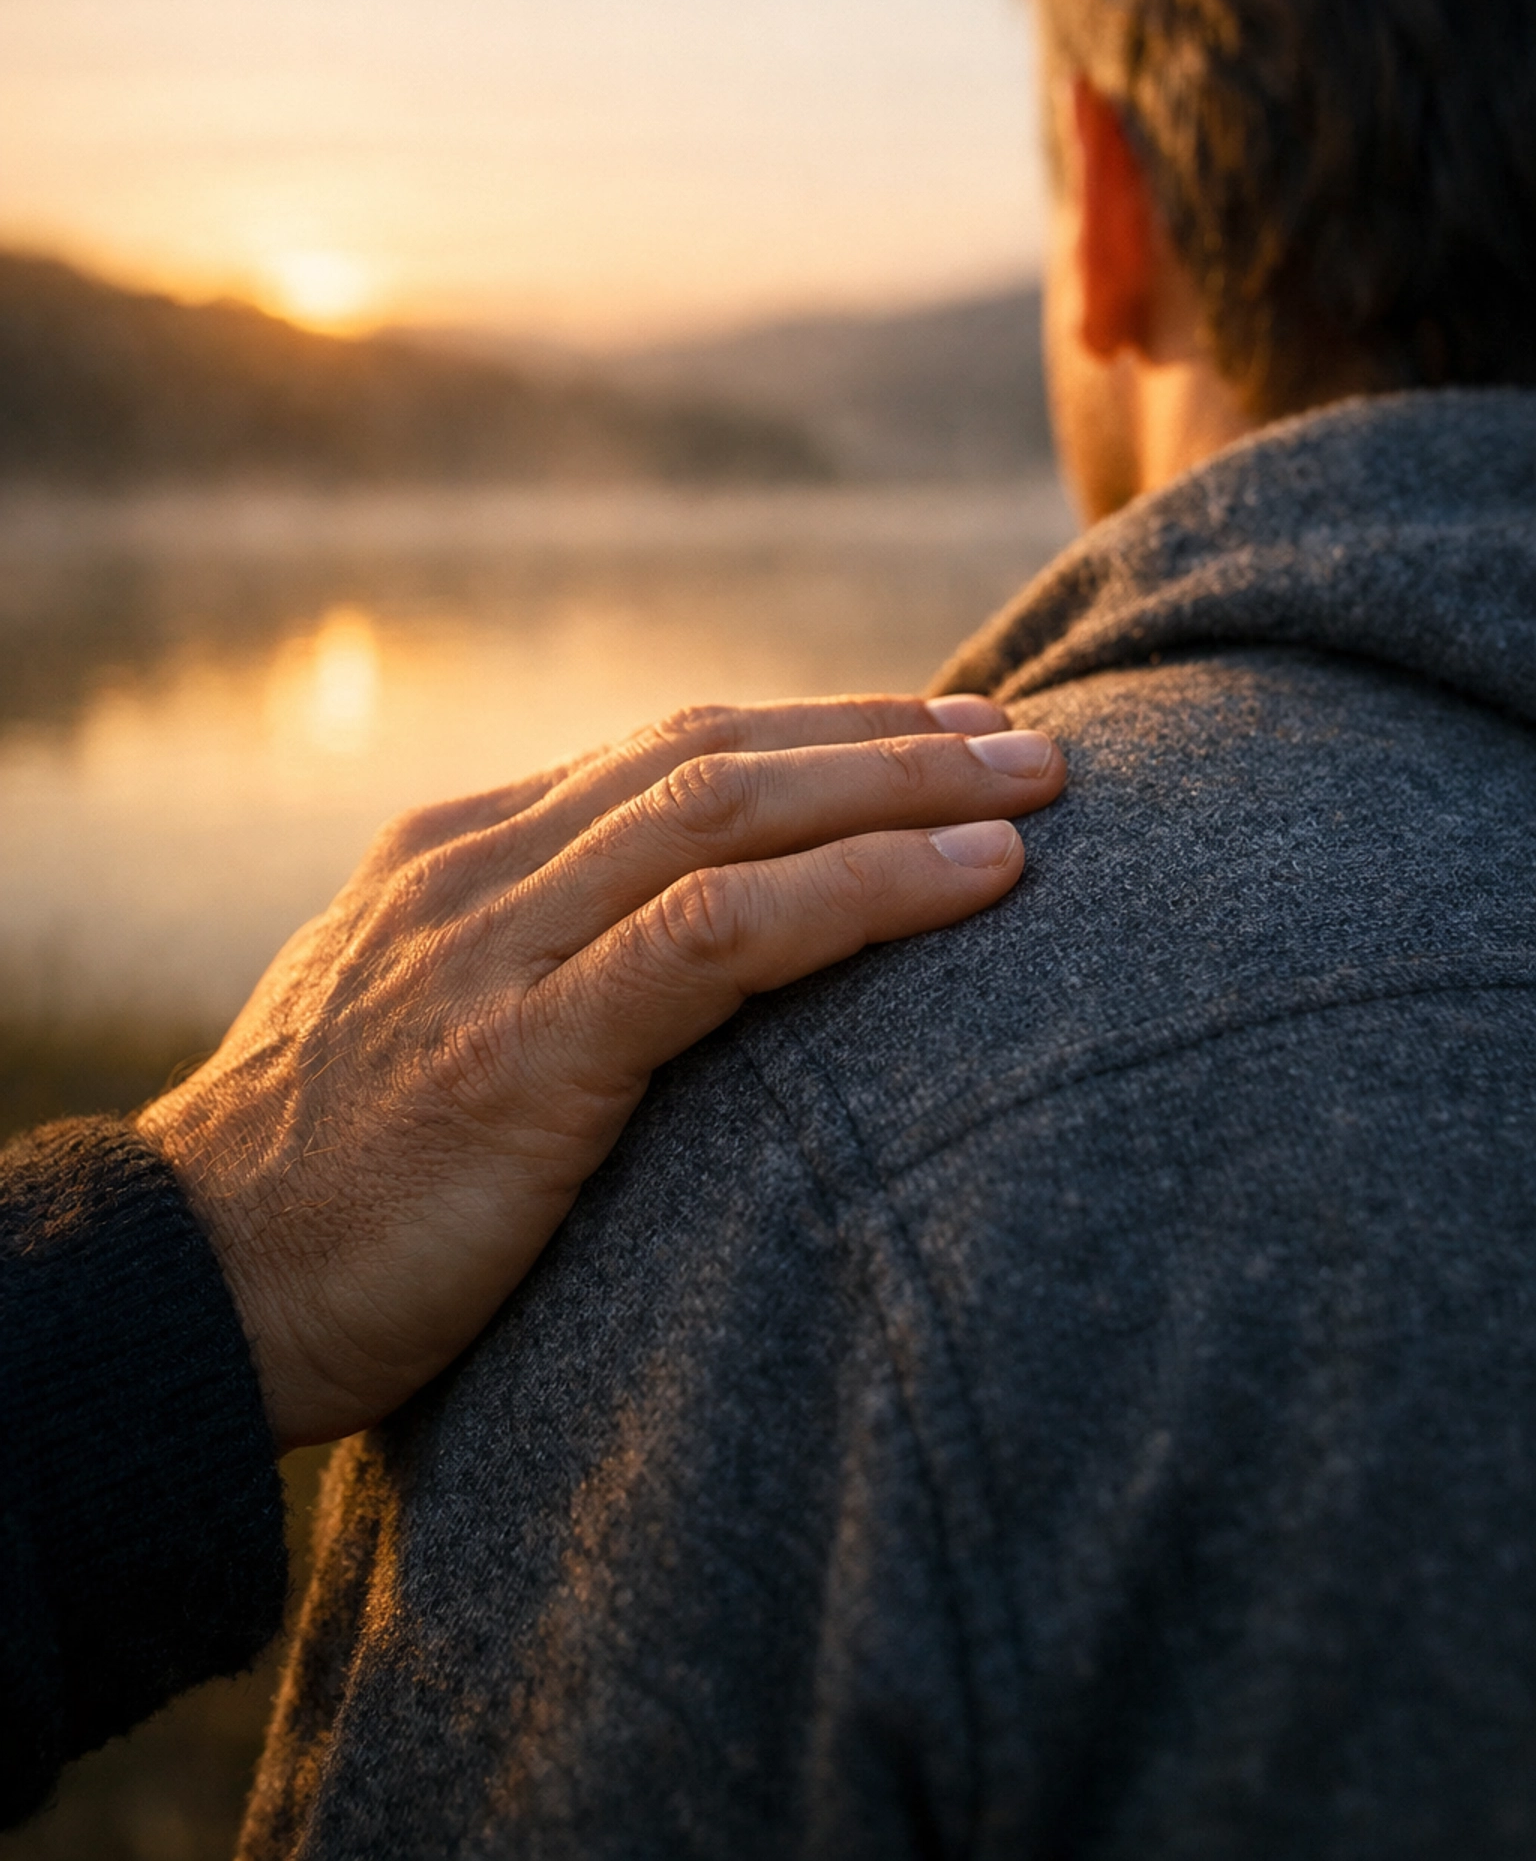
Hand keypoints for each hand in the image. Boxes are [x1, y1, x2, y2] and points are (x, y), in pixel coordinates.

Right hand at [138, 692, 1064, 1449]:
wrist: (186, 1292)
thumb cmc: (322, 1188)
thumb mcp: (416, 1029)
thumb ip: (524, 969)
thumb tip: (666, 968)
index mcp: (460, 853)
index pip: (669, 754)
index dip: (818, 736)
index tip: (936, 739)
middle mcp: (482, 869)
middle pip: (719, 754)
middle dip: (885, 738)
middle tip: (1023, 739)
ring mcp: (497, 948)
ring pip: (732, 813)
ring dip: (903, 789)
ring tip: (1038, 788)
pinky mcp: (522, 1051)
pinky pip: (720, 934)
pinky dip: (860, 891)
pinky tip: (977, 881)